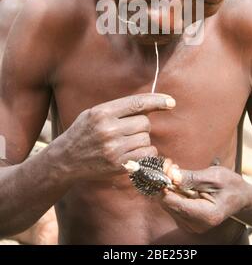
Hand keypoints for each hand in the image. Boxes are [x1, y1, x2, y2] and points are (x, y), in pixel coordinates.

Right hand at [55, 93, 174, 180]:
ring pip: (146, 140)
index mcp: (102, 113)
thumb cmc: (82, 132)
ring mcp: (114, 149)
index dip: (157, 101)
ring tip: (127, 142)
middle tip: (129, 130)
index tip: (171, 102)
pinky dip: (145, 154)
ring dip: (143, 140)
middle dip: (142, 125)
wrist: (65, 160)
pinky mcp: (118, 165)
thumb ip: (118, 108)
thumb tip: (148, 104)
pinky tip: (134, 153)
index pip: (137, 103)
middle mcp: (108, 130)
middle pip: (144, 123)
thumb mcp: (94, 113)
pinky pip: (146, 156)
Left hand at [159, 165, 251, 233]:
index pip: (175, 204)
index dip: (165, 188)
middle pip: (169, 205)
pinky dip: (173, 192)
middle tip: (171, 166)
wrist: (241, 197)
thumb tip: (171, 175)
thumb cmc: (231, 185)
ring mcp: (191, 225)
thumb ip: (191, 177)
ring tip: (177, 172)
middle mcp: (196, 225)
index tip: (163, 172)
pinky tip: (180, 182)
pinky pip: (172, 206)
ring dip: (169, 187)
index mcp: (206, 216)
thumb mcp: (213, 176)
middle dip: (166, 184)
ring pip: (168, 205)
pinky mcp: (187, 221)